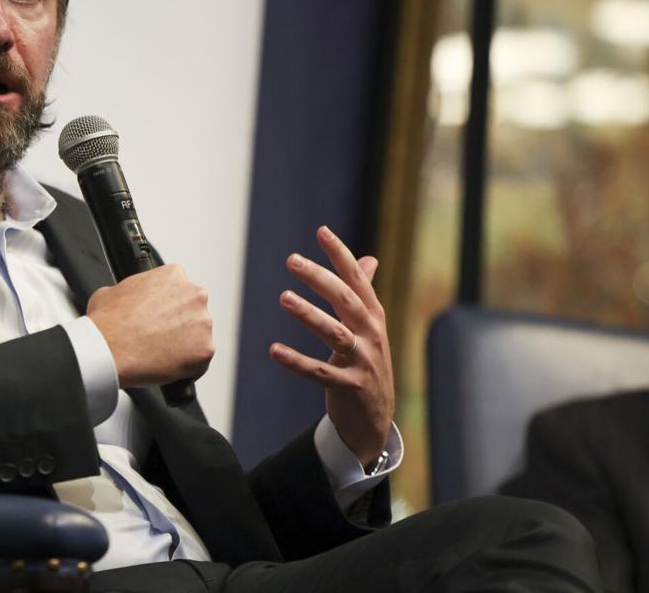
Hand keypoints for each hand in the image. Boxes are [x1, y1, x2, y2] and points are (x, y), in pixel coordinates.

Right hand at [87, 264, 213, 388]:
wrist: (108, 349)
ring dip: (184, 345)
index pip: (178, 289)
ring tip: (159, 353)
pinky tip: (166, 366)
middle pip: (192, 312)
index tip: (159, 316)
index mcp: (173, 276)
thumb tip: (126, 299)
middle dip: (179, 324)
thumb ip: (130, 291)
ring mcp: (203, 324)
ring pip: (198, 337)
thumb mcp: (110, 291)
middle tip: (158, 336)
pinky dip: (187, 366)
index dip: (167, 305)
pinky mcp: (205, 350)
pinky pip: (200, 361)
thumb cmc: (108, 322)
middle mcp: (194, 295)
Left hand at [270, 225, 394, 467]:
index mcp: (373, 316)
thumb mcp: (369, 327)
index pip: (357, 280)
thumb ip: (364, 293)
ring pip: (335, 333)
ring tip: (284, 298)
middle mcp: (371, 334)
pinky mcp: (350, 386)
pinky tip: (274, 351)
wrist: (375, 418)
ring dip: (309, 314)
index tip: (322, 231)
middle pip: (345, 299)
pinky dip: (297, 361)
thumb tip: (369, 259)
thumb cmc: (366, 363)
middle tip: (291, 260)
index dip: (340, 255)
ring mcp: (363, 361)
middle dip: (319, 278)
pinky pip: (320, 372)